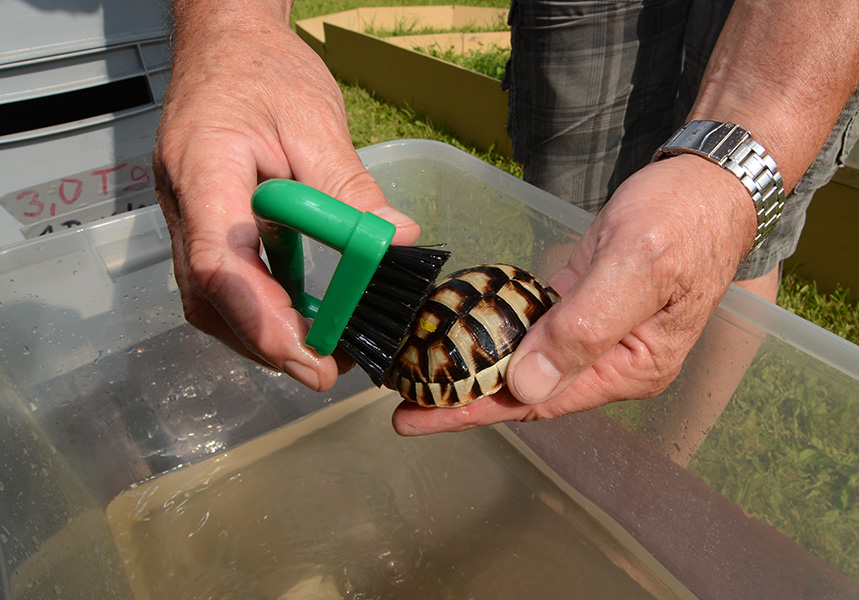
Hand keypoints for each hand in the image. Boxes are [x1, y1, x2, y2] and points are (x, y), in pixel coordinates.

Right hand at [154, 13, 419, 390]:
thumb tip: (396, 241)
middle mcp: (183, 201)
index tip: (308, 352)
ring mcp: (187, 217)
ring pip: (211, 299)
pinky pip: (223, 280)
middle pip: (209, 296)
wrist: (227, 43)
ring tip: (320, 350)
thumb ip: (351, 188)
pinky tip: (302, 314)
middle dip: (266, 343)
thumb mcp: (316, 122)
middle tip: (325, 370)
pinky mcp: (203, 223)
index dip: (261, 315)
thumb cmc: (263, 70)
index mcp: (204, 167)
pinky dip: (262, 307)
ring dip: (262, 334)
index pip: (218, 259)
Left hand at [392, 155, 756, 434]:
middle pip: (528, 392)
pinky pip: (532, 333)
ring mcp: (597, 336)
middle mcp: (612, 362)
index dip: (476, 411)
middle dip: (466, 400)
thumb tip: (525, 385)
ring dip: (476, 371)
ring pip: (525, 365)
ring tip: (420, 377)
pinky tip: (460, 338)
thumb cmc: (682, 219)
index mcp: (630, 368)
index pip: (540, 401)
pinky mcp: (582, 307)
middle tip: (405, 406)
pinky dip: (495, 338)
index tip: (419, 420)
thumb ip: (582, 329)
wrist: (708, 181)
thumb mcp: (635, 267)